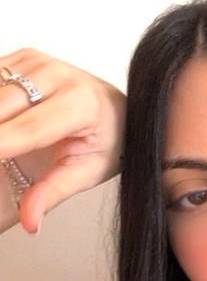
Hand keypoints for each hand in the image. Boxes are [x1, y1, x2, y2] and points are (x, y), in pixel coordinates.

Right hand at [0, 47, 125, 234]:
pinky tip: (4, 129)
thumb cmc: (106, 143)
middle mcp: (60, 76)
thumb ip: (55, 193)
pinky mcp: (22, 57)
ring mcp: (39, 61)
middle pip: (3, 106)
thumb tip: (30, 223)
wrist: (119, 110)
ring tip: (6, 155)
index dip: (1, 144)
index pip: (30, 129)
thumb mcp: (88, 173)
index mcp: (81, 105)